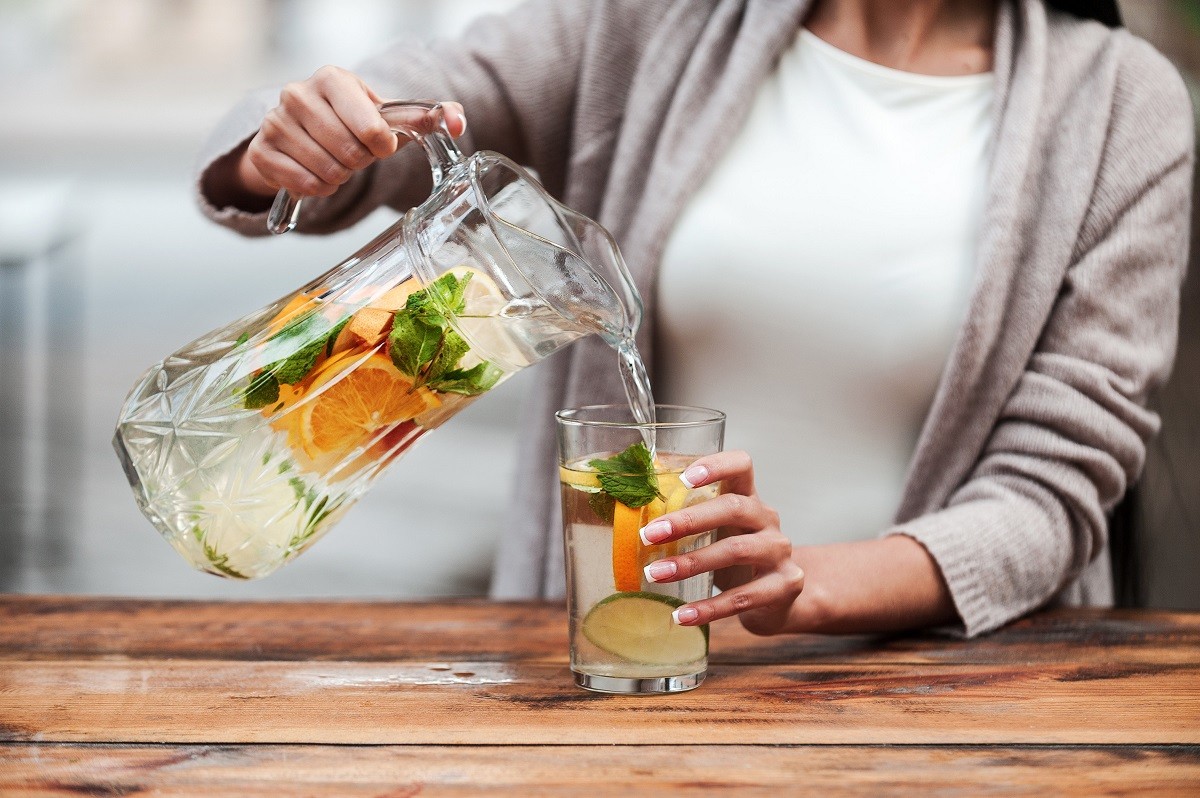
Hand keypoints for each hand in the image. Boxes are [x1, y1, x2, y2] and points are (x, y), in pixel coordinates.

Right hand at [236, 66, 466, 198]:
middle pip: (350, 153)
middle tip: (354, 155)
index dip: (382, 146)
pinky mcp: (262, 152)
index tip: (380, 145)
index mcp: (333, 79)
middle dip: (360, 163)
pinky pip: (305, 185)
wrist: (302, 132)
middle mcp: (298, 93)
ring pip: (328, 172)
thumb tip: (458, 120)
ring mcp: (275, 122)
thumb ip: (424, 117)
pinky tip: (317, 174)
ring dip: (340, 178)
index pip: (371, 127)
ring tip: (336, 163)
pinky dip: (318, 189)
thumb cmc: (350, 123)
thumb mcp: (385, 116)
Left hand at [639, 450, 804, 635]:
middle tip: (649, 535)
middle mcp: (768, 519)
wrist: (780, 597)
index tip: (683, 479)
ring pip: (737, 551)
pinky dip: (709, 608)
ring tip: (655, 574)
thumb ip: (689, 520)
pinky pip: (744, 597)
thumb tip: (631, 519)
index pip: (742, 465)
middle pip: (734, 508)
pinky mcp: (785, 585)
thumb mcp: (718, 531)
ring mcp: (779, 551)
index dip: (716, 466)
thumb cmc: (736, 557)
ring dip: (692, 563)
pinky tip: (682, 615)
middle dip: (689, 521)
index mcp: (749, 498)